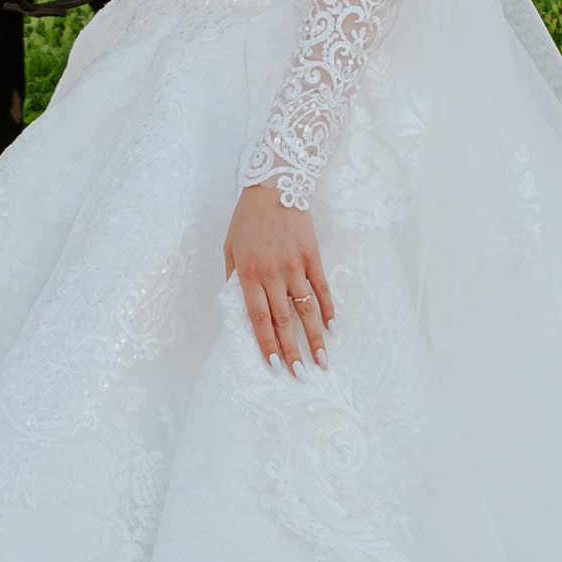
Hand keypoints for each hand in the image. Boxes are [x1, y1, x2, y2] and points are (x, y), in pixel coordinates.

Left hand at [225, 181, 332, 374]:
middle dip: (292, 351)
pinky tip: (332, 327)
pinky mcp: (313, 256)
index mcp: (248, 275)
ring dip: (314, 337)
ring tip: (323, 360)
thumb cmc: (247, 219)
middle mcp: (272, 274)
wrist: (273, 186)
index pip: (258, 318)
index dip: (267, 344)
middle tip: (301, 375)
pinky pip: (321, 288)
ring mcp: (295, 265)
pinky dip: (328, 308)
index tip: (274, 365)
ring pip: (306, 309)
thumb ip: (234, 279)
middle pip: (283, 320)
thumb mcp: (230, 248)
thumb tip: (238, 307)